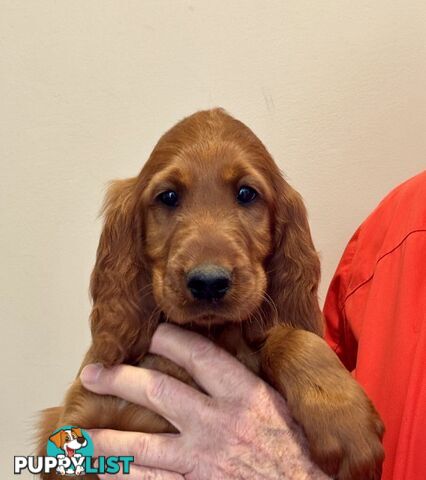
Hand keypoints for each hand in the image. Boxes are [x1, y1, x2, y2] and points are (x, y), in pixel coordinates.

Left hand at [80, 323, 328, 479]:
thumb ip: (255, 384)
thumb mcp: (286, 409)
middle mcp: (218, 423)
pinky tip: (104, 473)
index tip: (150, 332)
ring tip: (78, 438)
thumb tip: (234, 360)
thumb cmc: (306, 455)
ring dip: (106, 440)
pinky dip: (124, 479)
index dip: (169, 338)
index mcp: (245, 395)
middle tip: (92, 374)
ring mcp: (204, 460)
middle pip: (158, 393)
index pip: (199, 355)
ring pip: (142, 446)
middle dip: (120, 380)